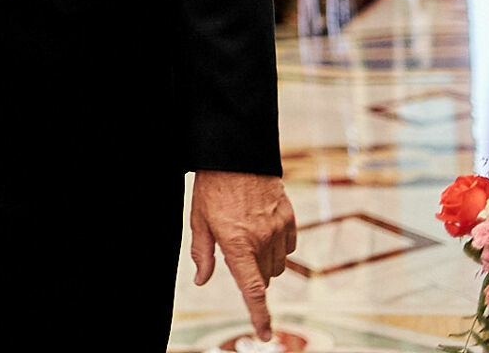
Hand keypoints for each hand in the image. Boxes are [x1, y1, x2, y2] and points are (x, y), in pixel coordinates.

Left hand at [190, 170, 296, 341]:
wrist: (237, 154)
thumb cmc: (212, 187)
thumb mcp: (198, 220)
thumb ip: (202, 253)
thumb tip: (201, 280)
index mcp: (237, 243)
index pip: (252, 289)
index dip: (259, 315)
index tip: (265, 333)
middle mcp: (262, 240)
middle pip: (264, 278)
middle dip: (253, 276)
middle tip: (238, 255)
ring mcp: (278, 229)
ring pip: (278, 265)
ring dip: (266, 263)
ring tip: (248, 238)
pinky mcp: (289, 218)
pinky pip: (289, 246)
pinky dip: (278, 247)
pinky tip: (263, 230)